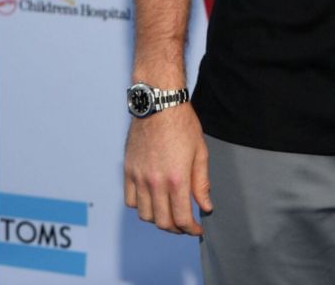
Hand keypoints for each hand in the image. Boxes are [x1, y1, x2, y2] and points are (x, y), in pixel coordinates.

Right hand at [123, 104, 211, 235]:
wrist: (159, 104)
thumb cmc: (182, 124)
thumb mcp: (200, 154)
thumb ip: (202, 184)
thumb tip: (205, 206)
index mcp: (177, 179)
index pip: (182, 219)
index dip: (191, 230)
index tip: (197, 229)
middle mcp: (156, 182)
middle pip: (162, 222)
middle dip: (176, 229)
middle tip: (184, 224)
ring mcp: (139, 177)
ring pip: (145, 214)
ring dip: (158, 219)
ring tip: (167, 213)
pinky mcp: (128, 170)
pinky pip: (130, 199)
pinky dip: (140, 206)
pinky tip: (151, 200)